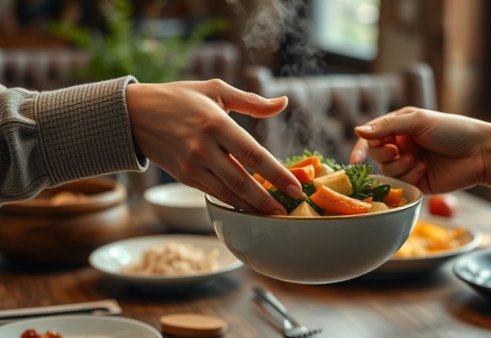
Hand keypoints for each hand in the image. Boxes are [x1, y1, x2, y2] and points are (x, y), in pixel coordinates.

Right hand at [126, 79, 302, 213]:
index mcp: (215, 123)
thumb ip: (251, 101)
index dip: (277, 175)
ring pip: (228, 193)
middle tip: (288, 210)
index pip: (253, 155)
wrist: (132, 114)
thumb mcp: (215, 91)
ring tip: (272, 214)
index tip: (296, 188)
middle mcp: (203, 148)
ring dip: (252, 207)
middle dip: (268, 200)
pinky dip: (232, 202)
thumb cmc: (178, 98)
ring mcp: (191, 165)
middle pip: (243, 181)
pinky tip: (248, 206)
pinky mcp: (184, 177)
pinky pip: (213, 193)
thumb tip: (283, 104)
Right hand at [350, 107, 490, 198]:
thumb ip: (387, 126)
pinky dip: (409, 176)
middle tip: (397, 149)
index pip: (372, 136)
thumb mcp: (418, 121)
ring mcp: (410, 164)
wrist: (482, 153)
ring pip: (387, 170)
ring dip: (399, 165)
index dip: (362, 147)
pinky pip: (402, 183)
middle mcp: (403, 145)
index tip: (355, 160)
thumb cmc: (453, 130)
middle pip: (377, 154)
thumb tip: (357, 131)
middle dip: (384, 153)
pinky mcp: (418, 182)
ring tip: (417, 160)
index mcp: (401, 127)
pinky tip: (424, 170)